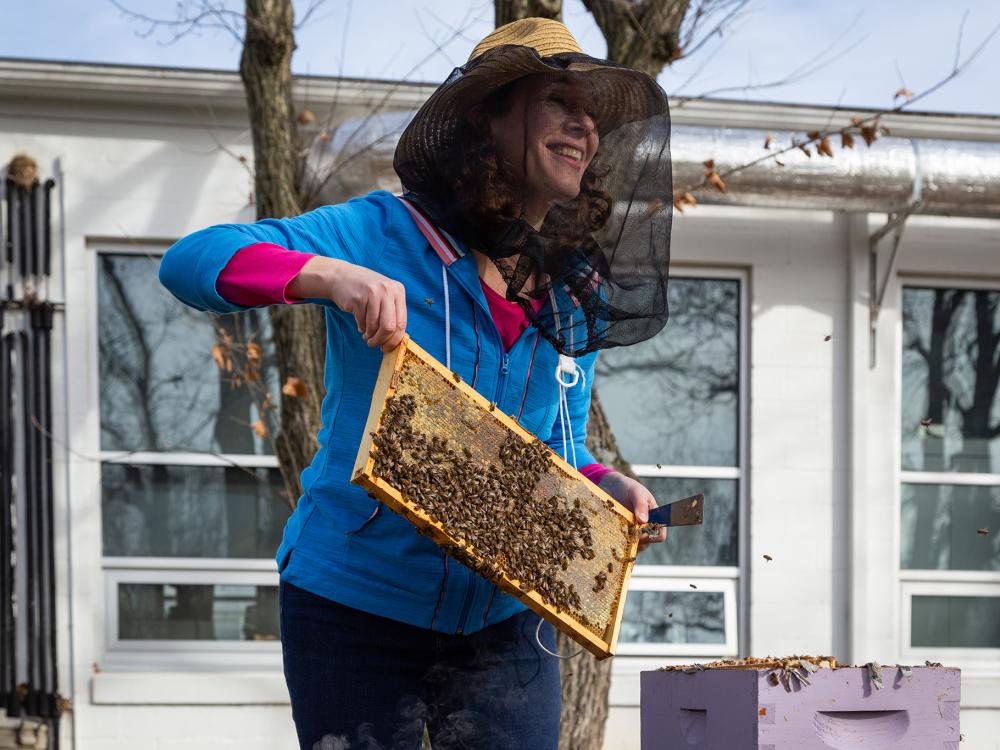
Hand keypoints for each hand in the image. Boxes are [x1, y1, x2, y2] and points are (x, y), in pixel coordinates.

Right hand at [289, 257, 406, 351]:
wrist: (341, 276)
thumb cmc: (366, 291)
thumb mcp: (384, 295)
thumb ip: (393, 313)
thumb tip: (396, 340)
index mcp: (398, 290)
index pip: (402, 322)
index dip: (395, 339)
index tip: (388, 347)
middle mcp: (387, 290)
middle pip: (389, 327)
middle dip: (381, 340)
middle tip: (375, 345)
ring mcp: (372, 293)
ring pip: (374, 326)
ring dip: (369, 335)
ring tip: (366, 334)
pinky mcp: (358, 298)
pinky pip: (362, 322)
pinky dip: (361, 327)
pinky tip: (360, 324)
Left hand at [598, 471, 666, 551]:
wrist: (611, 486)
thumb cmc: (627, 487)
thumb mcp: (636, 492)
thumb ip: (641, 505)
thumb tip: (643, 521)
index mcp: (655, 518)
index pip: (660, 534)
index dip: (653, 535)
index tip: (641, 529)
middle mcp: (644, 528)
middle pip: (646, 543)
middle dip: (637, 538)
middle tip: (626, 527)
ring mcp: (632, 532)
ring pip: (633, 546)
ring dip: (625, 540)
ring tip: (617, 527)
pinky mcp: (620, 534)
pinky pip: (620, 544)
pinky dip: (617, 541)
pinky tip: (611, 531)